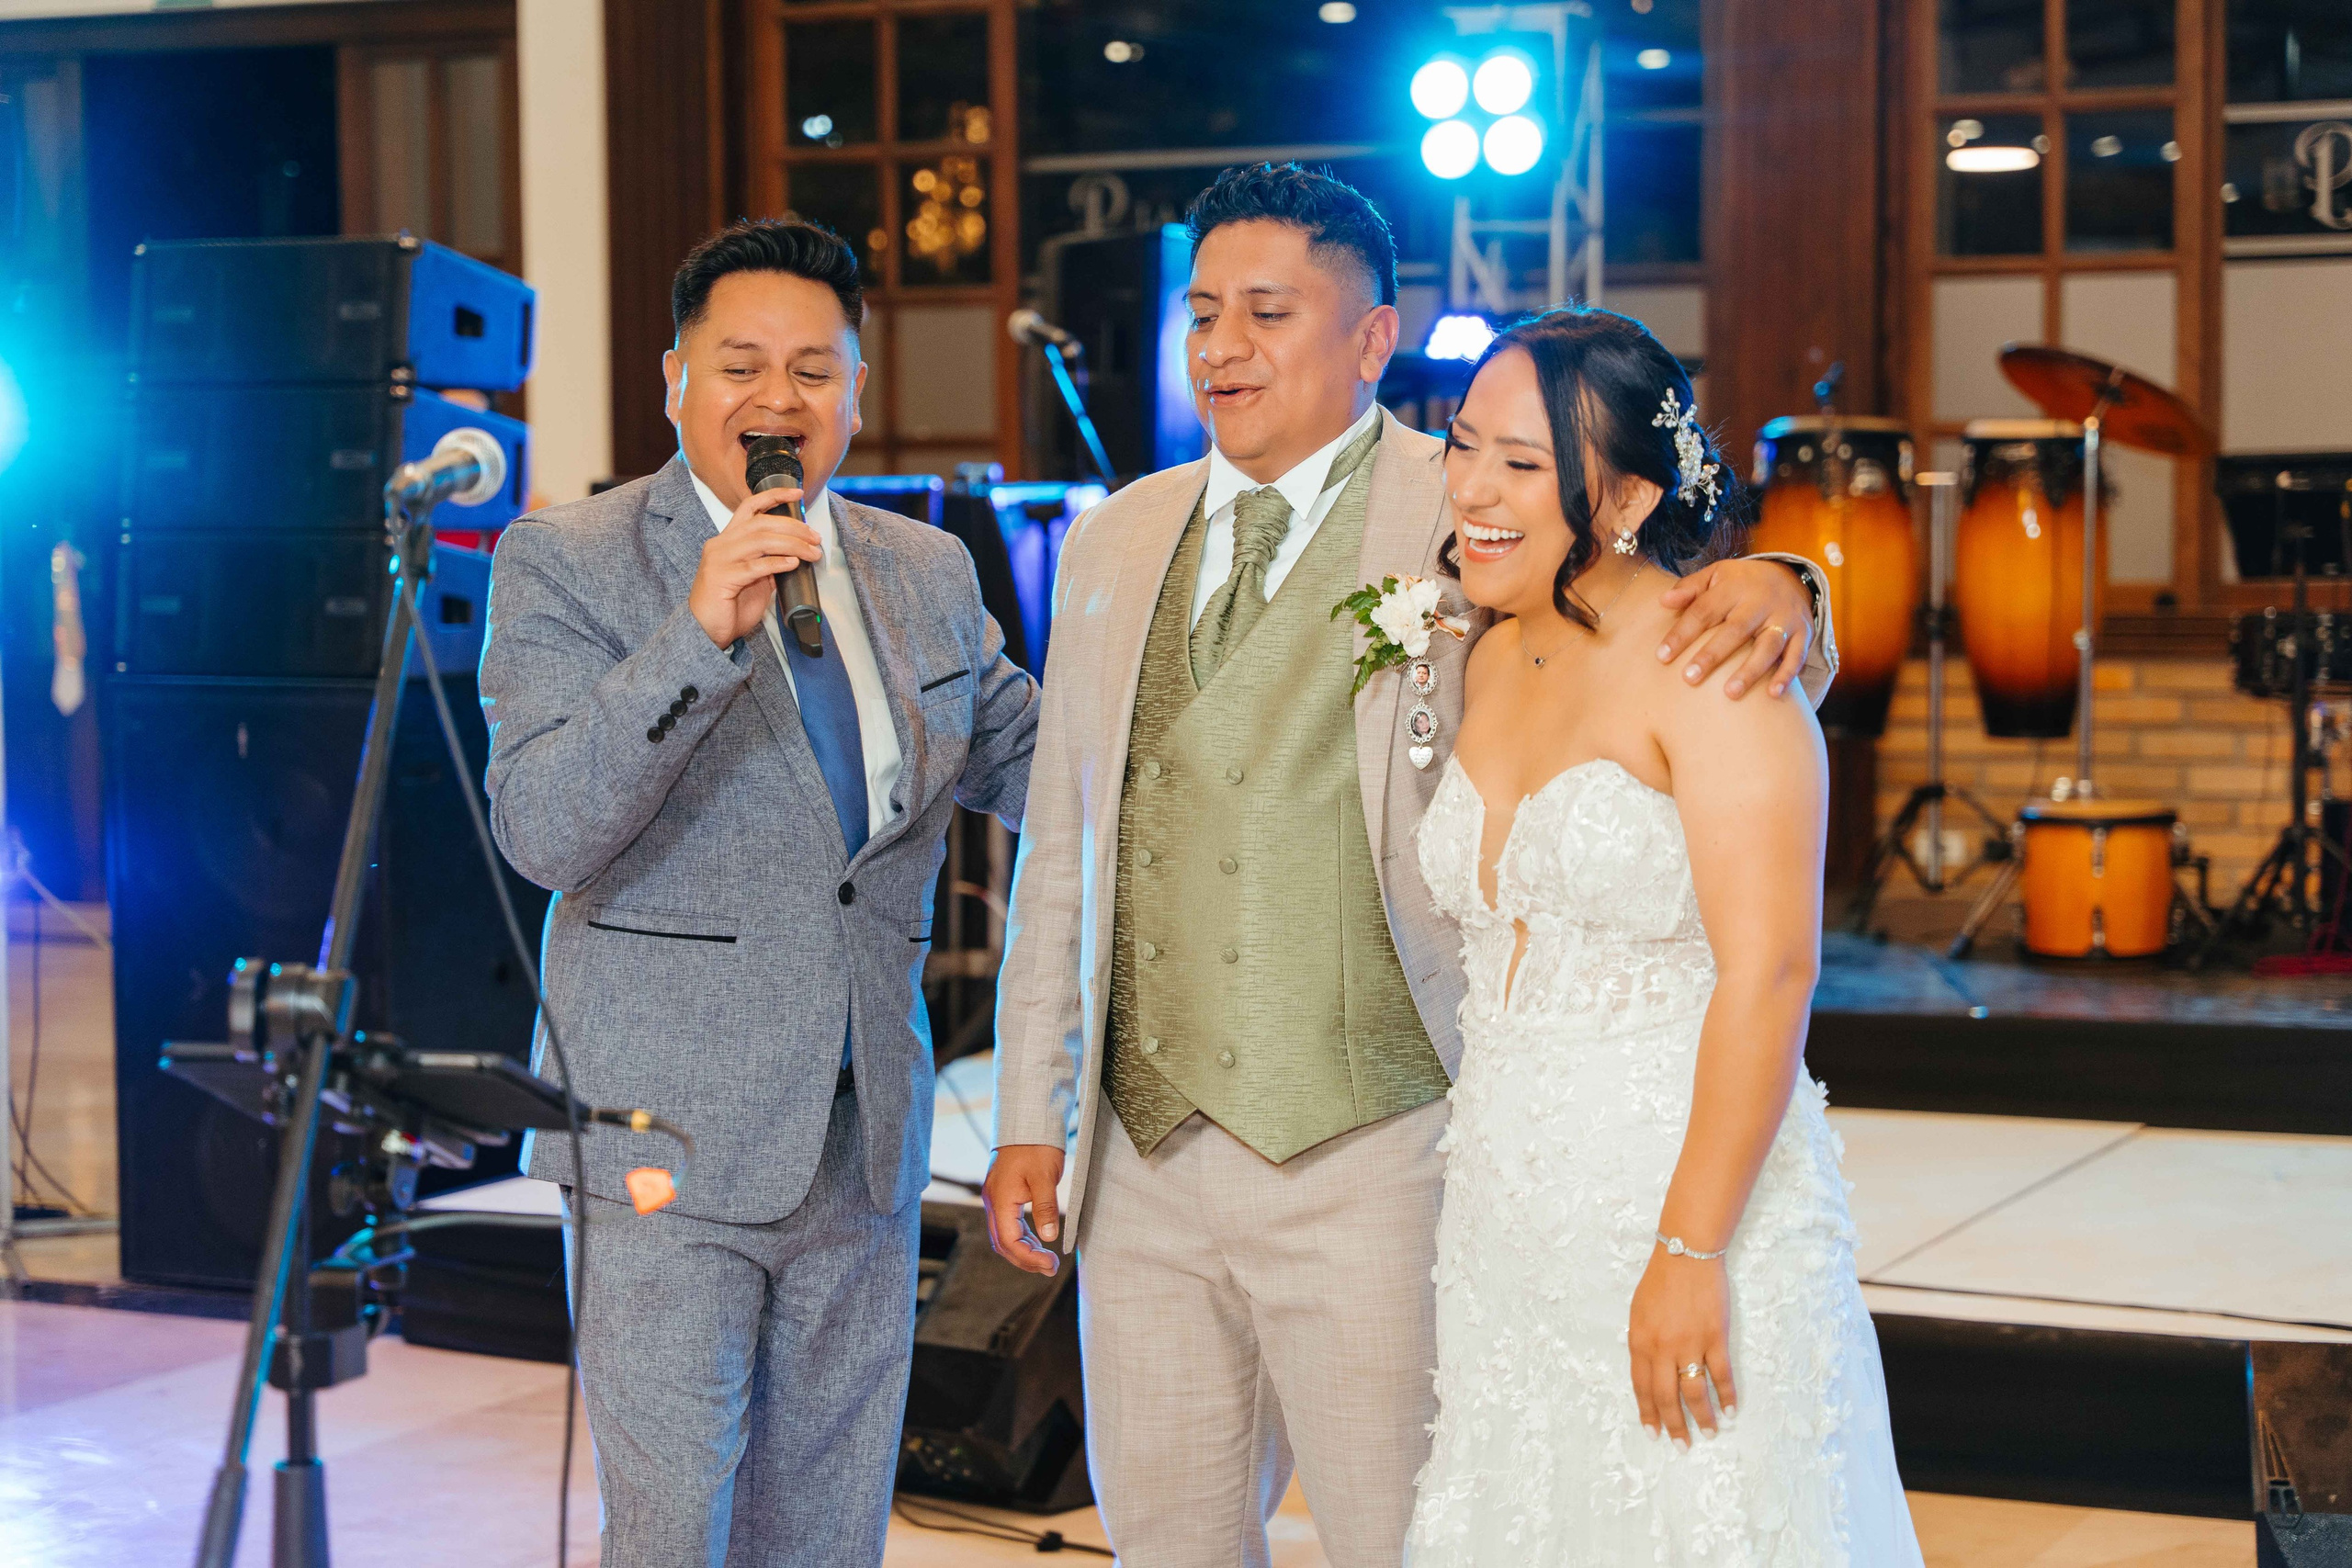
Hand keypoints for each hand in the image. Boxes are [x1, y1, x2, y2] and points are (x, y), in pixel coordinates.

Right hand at [687, 487, 822, 649]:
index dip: (774, 496)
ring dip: (792, 545)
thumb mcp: (754, 579)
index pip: (750, 507)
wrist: (704, 631)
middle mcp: (721, 544)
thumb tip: (794, 555)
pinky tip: (793, 564)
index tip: (798, 493)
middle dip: (793, 527)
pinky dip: (777, 563)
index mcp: (727, 540)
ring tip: (812, 553)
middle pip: (761, 523)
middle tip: (815, 538)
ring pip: (760, 541)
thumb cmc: (728, 606)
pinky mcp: (721, 578)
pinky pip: (754, 566)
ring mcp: (719, 560)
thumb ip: (768, 563)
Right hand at [982, 1143, 1064, 1275]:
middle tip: (1050, 1268)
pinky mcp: (1003, 1195)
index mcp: (1000, 1199)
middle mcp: (993, 1202)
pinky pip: (1008, 1224)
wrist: (1027, 1120)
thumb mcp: (1045, 1177)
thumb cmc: (1036, 1145)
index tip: (1050, 1264)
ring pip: (1004, 1236)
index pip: (1009, 1241)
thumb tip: (1049, 1237)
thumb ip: (1045, 1208)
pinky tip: (1037, 1242)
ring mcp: (996, 1199)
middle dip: (1025, 1260)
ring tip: (1046, 1260)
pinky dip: (1022, 1238)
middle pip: (1003, 1243)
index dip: (1028, 1258)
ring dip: (1023, 1251)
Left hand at [1628, 1246, 1736, 1446]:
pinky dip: (1727, 1395)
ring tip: (1709, 1434)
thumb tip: (1649, 1374)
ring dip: (1703, 1417)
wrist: (1686, 1254)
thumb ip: (1643, 1345)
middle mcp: (1662, 1348)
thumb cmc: (1661, 1282)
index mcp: (1640, 1342)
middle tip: (1681, 1446)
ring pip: (1695, 1391)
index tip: (1653, 1434)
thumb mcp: (1639, 1313)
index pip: (1641, 1387)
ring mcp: (1690, 1344)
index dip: (1648, 1413)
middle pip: (1667, 1396)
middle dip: (1673, 1425)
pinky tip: (1731, 1410)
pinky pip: (1721, 1374)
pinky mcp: (1715, 1338)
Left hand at [1655, 559, 1813, 699]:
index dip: (1683, 633)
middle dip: (1712, 655)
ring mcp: (1784, 618)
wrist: (1790, 577)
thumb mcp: (1715, 576)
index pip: (1704, 611)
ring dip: (1750, 671)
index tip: (1661, 656)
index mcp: (1734, 587)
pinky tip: (1772, 695)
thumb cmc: (1740, 583)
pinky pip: (1797, 655)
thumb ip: (1689, 588)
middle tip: (1689, 678)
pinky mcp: (1804, 632)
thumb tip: (1663, 601)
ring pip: (1768, 645)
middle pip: (1735, 630)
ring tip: (1729, 694)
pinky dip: (1787, 675)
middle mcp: (1760, 602)